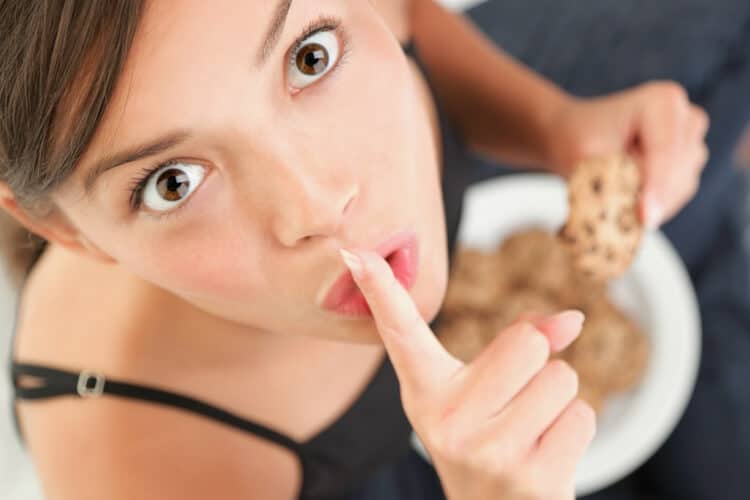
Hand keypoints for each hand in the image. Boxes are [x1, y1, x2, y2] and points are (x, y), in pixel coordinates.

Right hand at [340, 249, 595, 499]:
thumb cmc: (488, 440)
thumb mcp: (482, 392)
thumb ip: (515, 345)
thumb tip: (573, 319)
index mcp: (425, 391)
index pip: (401, 331)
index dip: (380, 289)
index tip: (353, 251)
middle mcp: (446, 421)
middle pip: (528, 343)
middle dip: (540, 364)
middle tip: (517, 402)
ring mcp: (486, 452)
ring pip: (562, 378)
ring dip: (559, 400)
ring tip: (530, 431)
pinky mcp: (530, 479)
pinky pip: (582, 416)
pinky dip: (574, 430)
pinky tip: (545, 455)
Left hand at [545, 81, 709, 228]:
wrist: (575, 132)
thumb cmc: (578, 138)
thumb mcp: (585, 157)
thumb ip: (613, 181)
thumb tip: (636, 217)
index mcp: (661, 102)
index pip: (665, 151)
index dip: (656, 187)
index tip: (645, 218)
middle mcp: (685, 117)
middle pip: (679, 170)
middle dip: (652, 198)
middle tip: (618, 216)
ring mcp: (691, 139)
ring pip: (683, 185)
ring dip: (653, 202)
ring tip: (617, 198)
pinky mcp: (689, 161)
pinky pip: (679, 194)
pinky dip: (656, 205)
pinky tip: (630, 203)